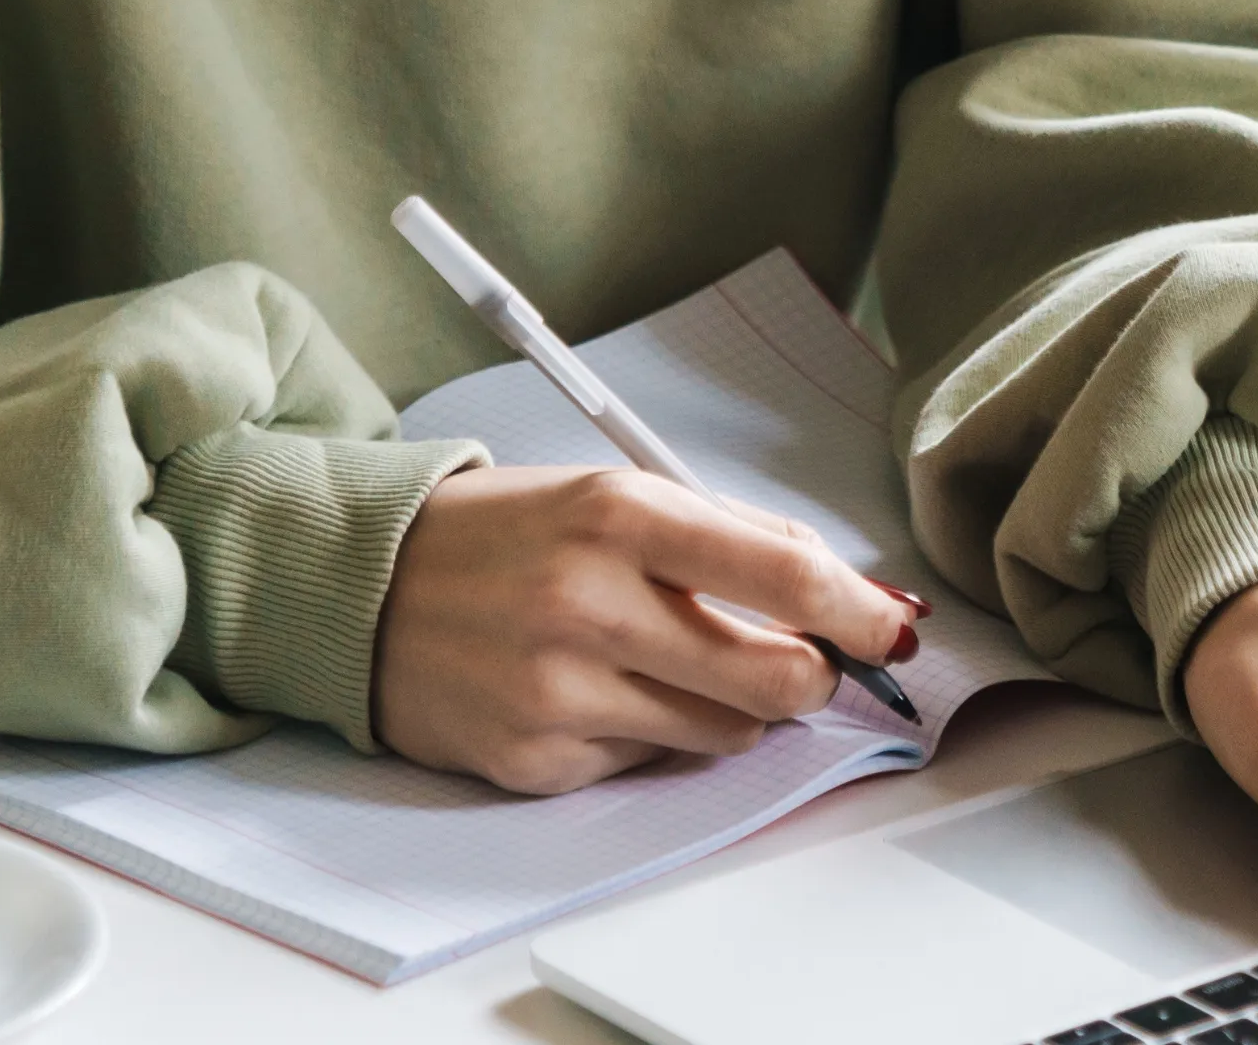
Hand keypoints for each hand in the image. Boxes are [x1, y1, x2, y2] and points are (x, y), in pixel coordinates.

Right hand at [372, 465, 926, 793]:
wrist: (362, 587)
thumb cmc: (503, 535)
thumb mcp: (612, 494)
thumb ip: (730, 536)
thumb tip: (851, 591)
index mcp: (618, 514)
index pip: (784, 570)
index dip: (861, 610)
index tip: (895, 629)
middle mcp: (589, 602)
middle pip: (776, 676)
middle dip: (811, 675)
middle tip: (800, 659)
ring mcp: (560, 690)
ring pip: (726, 732)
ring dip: (727, 704)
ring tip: (664, 661)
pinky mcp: (536, 760)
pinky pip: (649, 763)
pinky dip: (648, 734)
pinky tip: (595, 691)